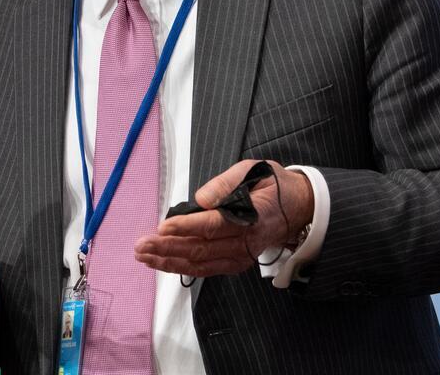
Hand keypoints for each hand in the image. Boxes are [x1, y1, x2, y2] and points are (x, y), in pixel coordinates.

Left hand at [133, 159, 313, 277]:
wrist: (298, 208)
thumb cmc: (272, 185)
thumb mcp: (254, 170)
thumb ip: (226, 183)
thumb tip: (200, 199)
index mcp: (253, 217)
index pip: (214, 226)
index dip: (187, 228)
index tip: (163, 226)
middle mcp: (246, 243)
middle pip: (202, 249)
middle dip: (168, 247)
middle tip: (141, 244)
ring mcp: (241, 256)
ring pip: (200, 263)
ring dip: (169, 261)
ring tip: (143, 255)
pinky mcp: (236, 262)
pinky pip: (205, 269)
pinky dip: (181, 267)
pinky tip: (161, 262)